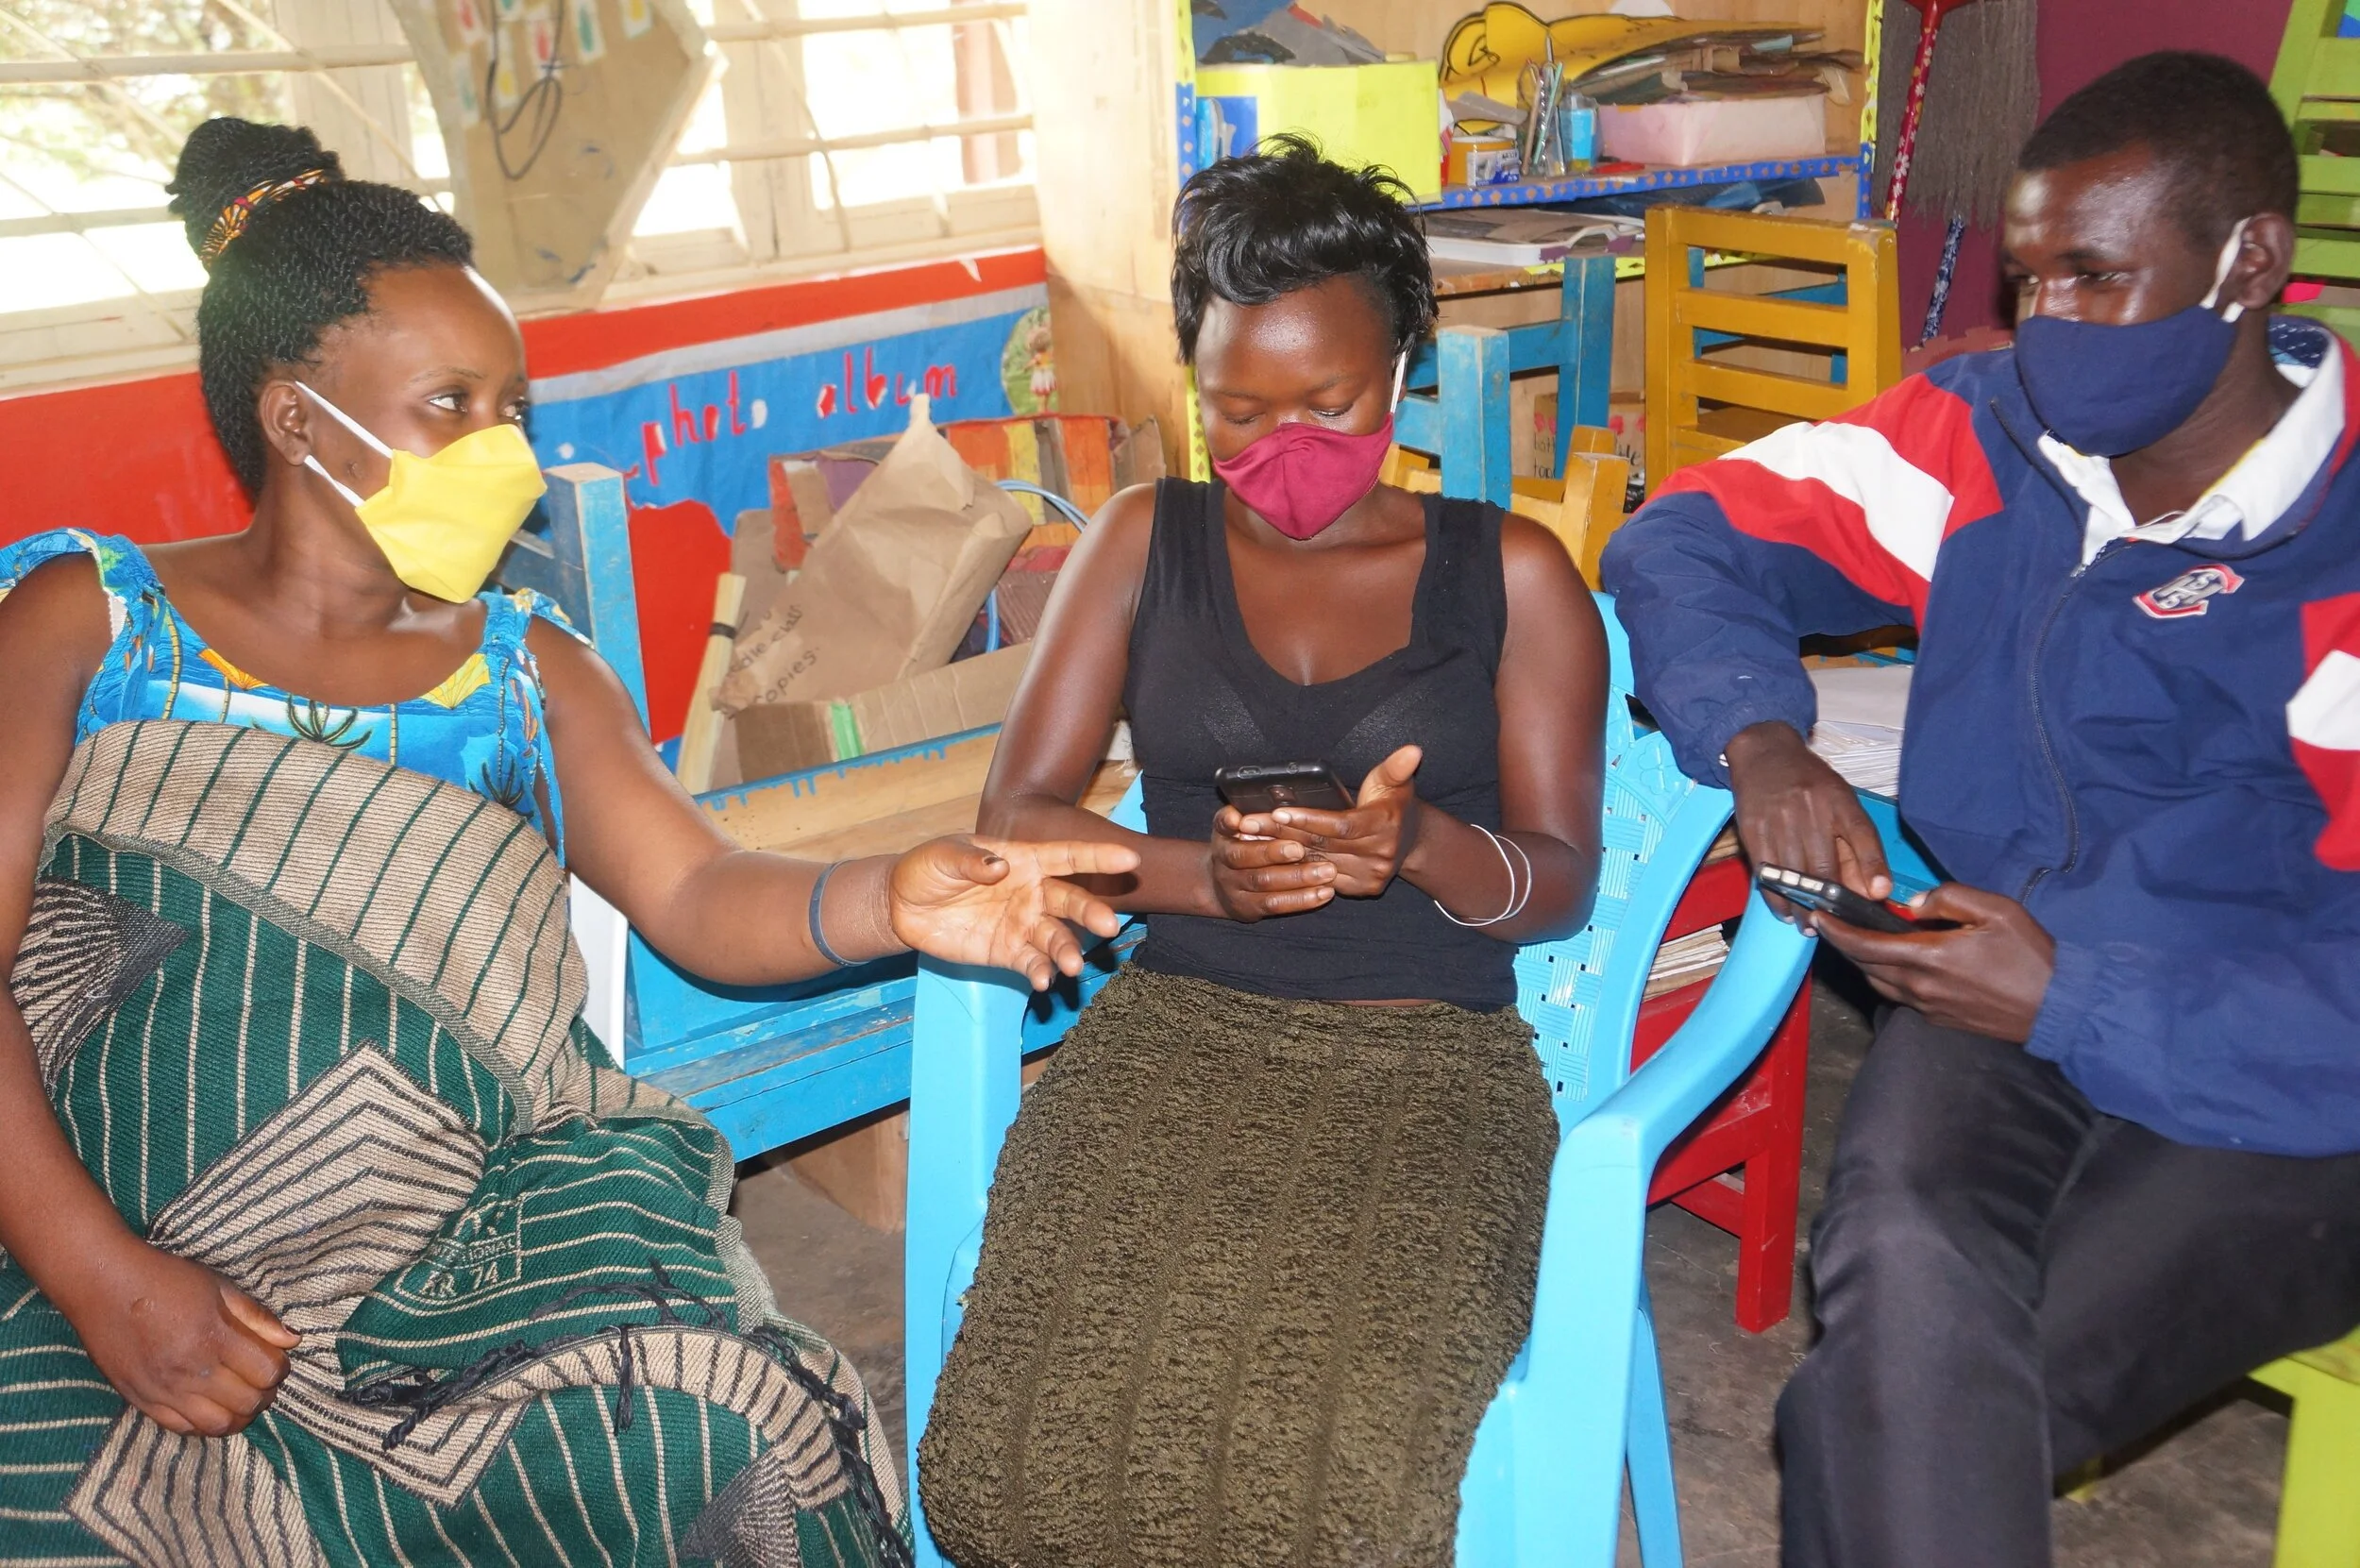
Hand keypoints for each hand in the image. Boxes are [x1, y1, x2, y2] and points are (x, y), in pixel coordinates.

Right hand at [64, 1238, 295, 1435]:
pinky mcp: (140, 1401)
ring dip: (239, 1415)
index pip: (268, 1372)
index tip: (275, 1358)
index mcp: (214, 1337)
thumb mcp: (219, 1287)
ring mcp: (163, 1390)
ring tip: (239, 1397)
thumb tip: (293, 1340)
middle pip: (249, 1403)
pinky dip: (204, 1424)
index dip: (280, 1367)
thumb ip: (257, 1317)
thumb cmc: (165, 1280)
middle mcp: (190, 1370)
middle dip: (265, 1393)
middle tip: (261, 1380)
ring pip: (218, 1425)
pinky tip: (210, 1406)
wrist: (102, 1285)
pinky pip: (182, 1429)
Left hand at [888, 836, 1139, 989]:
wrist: (902, 905)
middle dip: (1092, 913)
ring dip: (1067, 951)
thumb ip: (971, 861)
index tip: (1129, 858)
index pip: (1068, 857)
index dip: (1099, 857)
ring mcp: (1022, 924)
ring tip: (1072, 966)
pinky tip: (1042, 981)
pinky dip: (1039, 972)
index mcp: (1024, 860)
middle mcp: (1032, 893)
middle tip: (1109, 925)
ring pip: (1056, 937)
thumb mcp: (942, 855)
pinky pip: (1031, 963)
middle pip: (1070, 902)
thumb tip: (999, 868)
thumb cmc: (928, 868)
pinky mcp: (1008, 953)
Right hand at [1209, 806, 1337, 920]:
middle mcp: (1222, 859)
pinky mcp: (1247, 907)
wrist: (1221, 887)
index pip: (1222, 823)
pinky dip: (1301, 899)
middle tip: (1300, 848)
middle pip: (1243, 856)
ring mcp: (1232, 886)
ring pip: (1264, 882)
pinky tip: (1324, 893)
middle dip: (1273, 852)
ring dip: (1297, 877)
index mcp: (1223, 833)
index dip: (1229, 821)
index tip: (1239, 819)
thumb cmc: (1246, 846)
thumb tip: (1288, 794)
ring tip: (1327, 871)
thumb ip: (1260, 814)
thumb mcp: (1244, 827)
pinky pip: (1276, 904)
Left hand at [1245, 745, 1425, 897]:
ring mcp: (1371, 875)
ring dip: (1282, 852)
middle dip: (1283, 832)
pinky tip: (1270, 857)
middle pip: (1323, 844)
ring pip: (1317, 863)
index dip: (1308, 819)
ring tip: (1251, 838)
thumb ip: (1397, 766)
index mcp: (1384, 825)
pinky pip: (1322, 878)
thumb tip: (1413, 749)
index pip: (1340, 825)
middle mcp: (1380, 854)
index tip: (1278, 810)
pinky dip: (1296, 867)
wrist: (1413, 841)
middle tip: (1249, 823)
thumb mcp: (1396, 782)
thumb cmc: (1394, 804)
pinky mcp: (1362, 888)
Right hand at [1724, 721, 1889, 914]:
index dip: (1872, 868)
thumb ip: (1859, 845)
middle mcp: (1811, 810)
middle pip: (1826, 867)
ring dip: (1803, 907)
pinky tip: (1785, 910)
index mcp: (1840, 801)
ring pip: (1795, 876)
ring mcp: (1780, 820)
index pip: (1863, 836)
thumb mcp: (1841, 803)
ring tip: (1809, 925)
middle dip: (1832, 903)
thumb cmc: (1809, 784)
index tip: (1878, 895)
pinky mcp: (1754, 829)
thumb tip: (1873, 889)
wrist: (1765, 755)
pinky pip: (1767, 873)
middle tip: (1835, 924)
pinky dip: (1777, 897)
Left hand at [1809, 882, 2056, 1041]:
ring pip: (1879, 983)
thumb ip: (1949, 899)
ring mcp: (1928, 1008)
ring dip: (1864, 962)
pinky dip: (1887, 977)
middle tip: (1833, 923)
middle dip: (1844, 944)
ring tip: (1860, 940)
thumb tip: (1914, 904)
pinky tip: (1896, 962)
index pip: (1865, 945)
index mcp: (1929, 958)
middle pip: (1865, 966)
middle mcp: (1920, 987)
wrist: (2059, 1008)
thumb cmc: (2030, 956)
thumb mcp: (1996, 910)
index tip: (1819, 916)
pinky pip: (1899, 996)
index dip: (1837, 931)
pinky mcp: (1939, 1020)